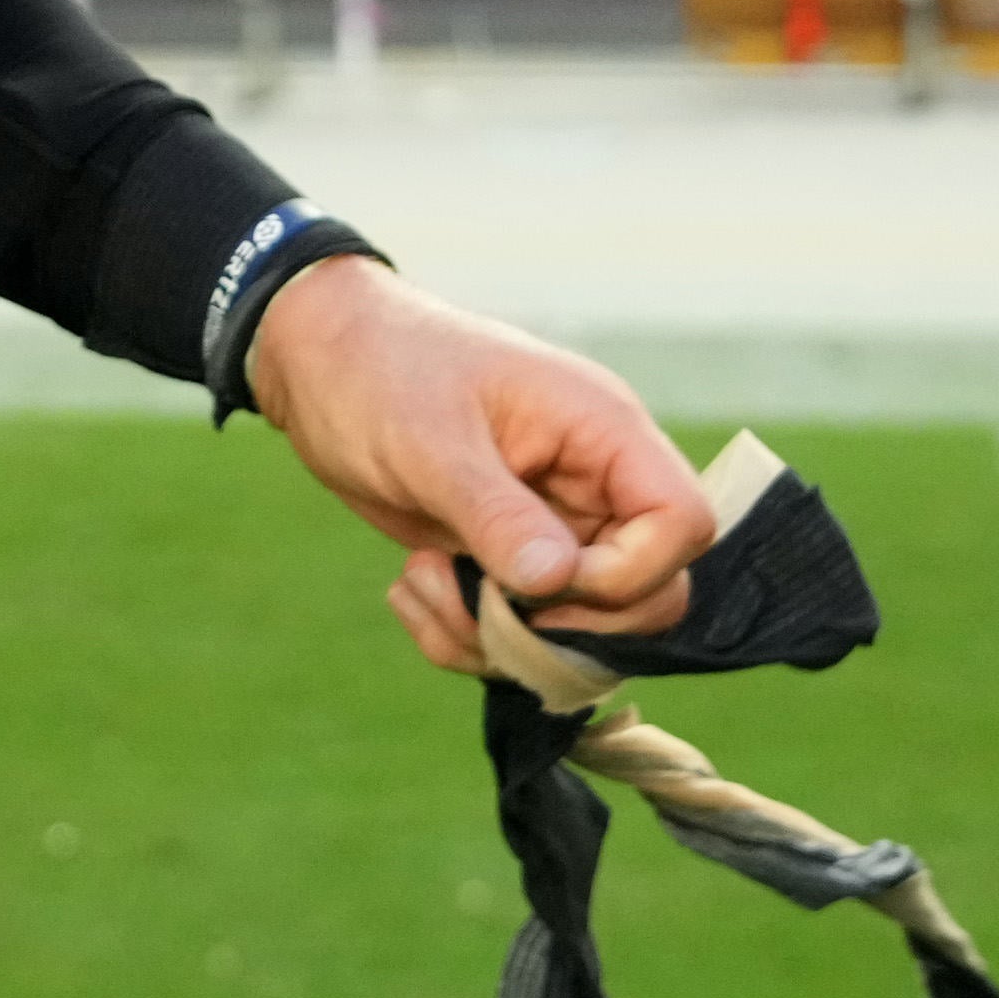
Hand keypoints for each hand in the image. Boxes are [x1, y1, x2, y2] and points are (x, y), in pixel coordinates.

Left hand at [240, 257, 715, 673]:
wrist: (315, 360)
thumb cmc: (377, 369)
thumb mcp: (429, 441)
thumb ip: (496, 512)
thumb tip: (556, 583)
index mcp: (601, 429)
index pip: (684, 523)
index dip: (630, 574)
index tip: (543, 577)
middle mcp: (593, 481)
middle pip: (648, 594)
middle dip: (562, 624)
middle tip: (480, 596)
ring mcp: (553, 524)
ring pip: (578, 629)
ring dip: (497, 637)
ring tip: (421, 582)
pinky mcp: (507, 558)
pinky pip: (519, 632)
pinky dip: (465, 634)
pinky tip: (410, 587)